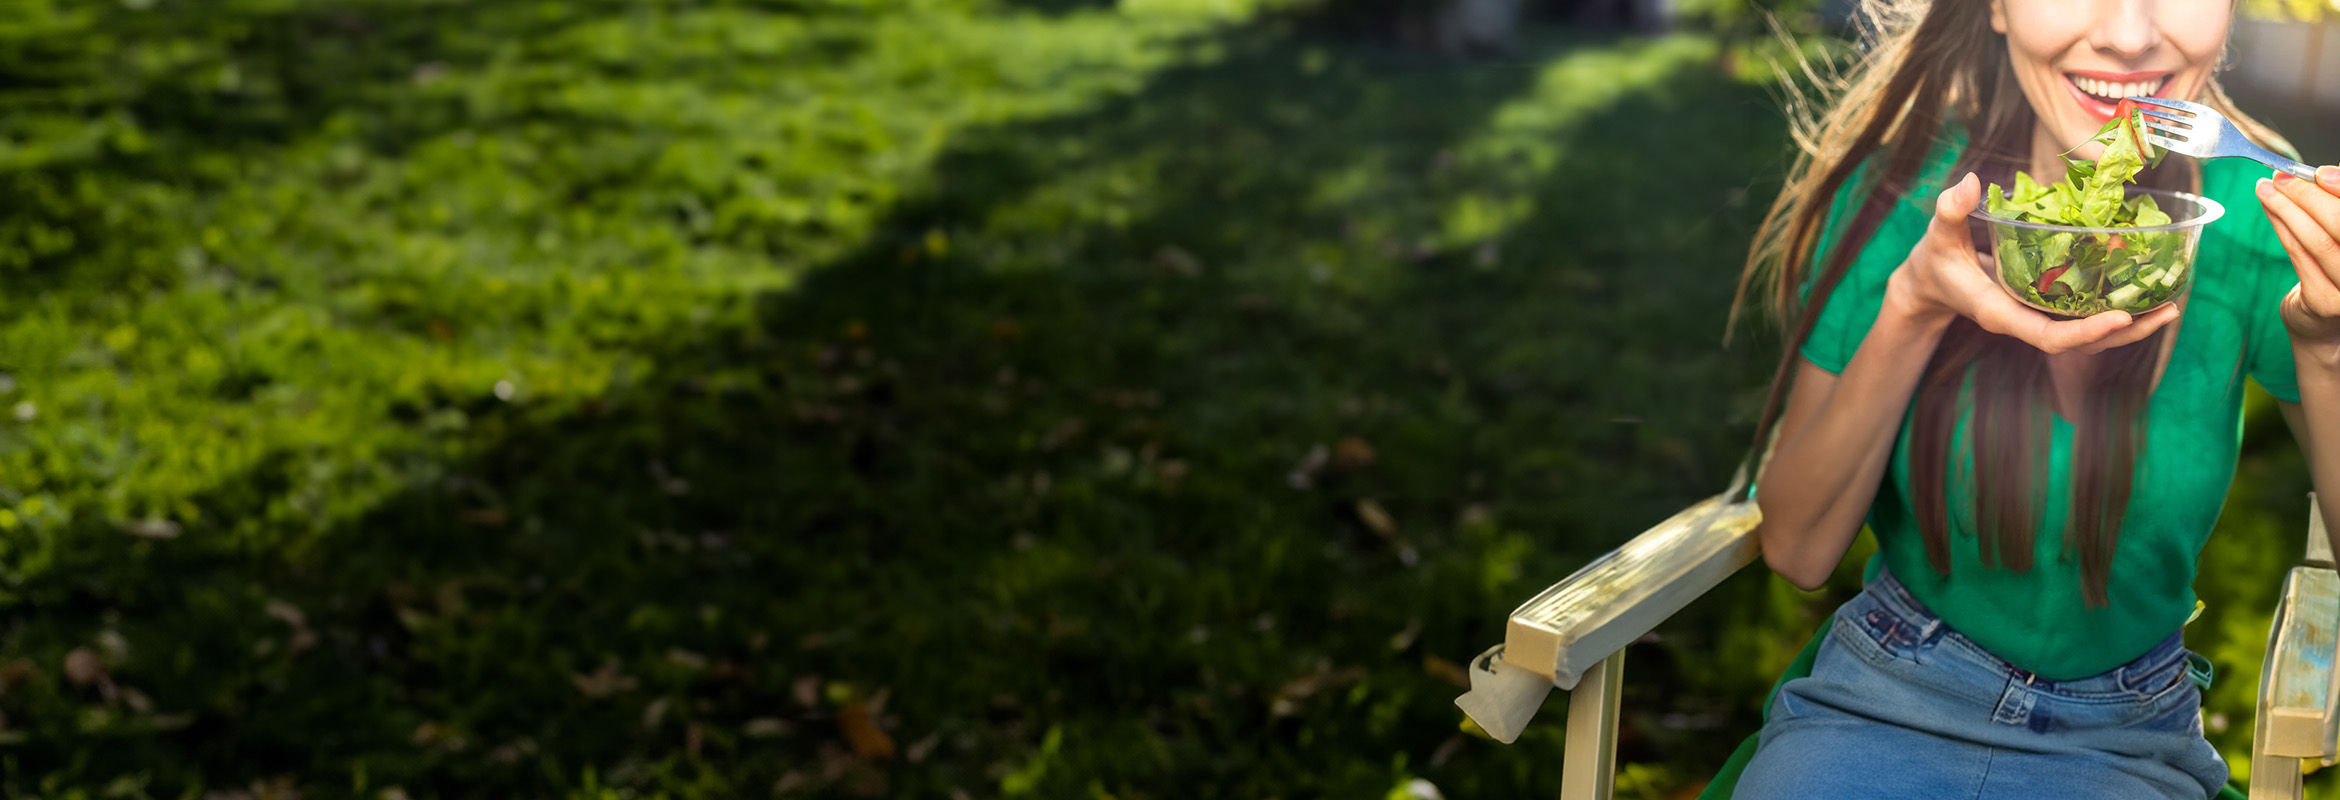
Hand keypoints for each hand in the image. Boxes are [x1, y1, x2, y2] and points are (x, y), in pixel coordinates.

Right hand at [1882, 172, 2179, 354]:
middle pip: (2081, 343)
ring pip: (2089, 336)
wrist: (1932, 284)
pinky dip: (2117, 309)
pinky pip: (2086, 317)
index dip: (2085, 332)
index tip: (2120, 318)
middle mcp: (2024, 322)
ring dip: (2131, 326)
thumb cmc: (1936, 261)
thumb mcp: (1937, 236)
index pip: (2047, 336)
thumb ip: (1950, 211)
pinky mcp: (2046, 308)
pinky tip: (2144, 291)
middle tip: (2167, 311)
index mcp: (2000, 313)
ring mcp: (2037, 318)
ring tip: (2170, 307)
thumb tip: (1968, 184)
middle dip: (2126, 332)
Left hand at [2256, 167, 2339, 346]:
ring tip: (2266, 188)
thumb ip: (2337, 208)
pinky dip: (2282, 228)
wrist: (2327, 324)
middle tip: (2281, 177)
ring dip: (2287, 209)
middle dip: (2308, 196)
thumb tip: (2319, 175)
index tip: (2319, 173)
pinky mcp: (2326, 302)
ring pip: (2317, 241)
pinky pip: (2299, 256)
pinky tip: (2270, 210)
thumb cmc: (2339, 268)